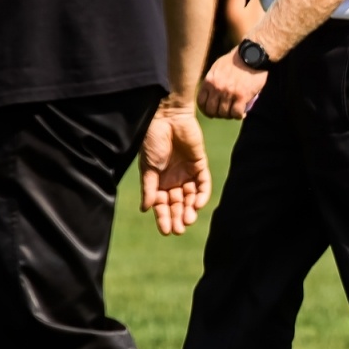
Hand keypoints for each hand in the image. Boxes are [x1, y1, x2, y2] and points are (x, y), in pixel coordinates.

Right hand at [139, 101, 212, 235]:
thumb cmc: (152, 140)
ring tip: (188, 220)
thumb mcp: (148, 167)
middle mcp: (173, 179)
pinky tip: (197, 205)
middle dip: (178, 216)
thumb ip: (149, 188)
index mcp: (157, 180)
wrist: (167, 117)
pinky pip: (202, 184)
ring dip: (189, 209)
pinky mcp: (200, 165)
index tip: (166, 231)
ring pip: (190, 196)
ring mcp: (187, 172)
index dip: (164, 217)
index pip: (161, 204)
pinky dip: (201, 195)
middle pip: (177, 203)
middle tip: (179, 230)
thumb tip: (146, 209)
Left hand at [199, 48, 268, 119]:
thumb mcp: (218, 67)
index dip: (206, 110)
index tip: (212, 112)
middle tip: (226, 112)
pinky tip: (243, 113)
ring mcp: (229, 93)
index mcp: (209, 81)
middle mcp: (217, 88)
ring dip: (230, 115)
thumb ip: (213, 80)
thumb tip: (211, 92)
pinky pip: (236, 113)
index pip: (201, 102)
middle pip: (212, 111)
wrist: (252, 55)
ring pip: (224, 114)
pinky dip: (239, 116)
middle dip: (218, 115)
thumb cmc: (237, 60)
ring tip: (235, 112)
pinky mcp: (242, 96)